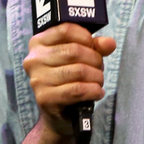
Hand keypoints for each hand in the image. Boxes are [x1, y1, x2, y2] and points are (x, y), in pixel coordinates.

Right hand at [23, 23, 116, 141]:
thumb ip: (95, 47)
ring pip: (79, 71)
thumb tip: (109, 43)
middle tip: (99, 68)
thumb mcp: (81, 58)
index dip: (86, 37)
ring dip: (96, 77)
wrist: (59, 114)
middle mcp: (34, 60)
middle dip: (95, 60)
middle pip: (74, 51)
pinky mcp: (45, 98)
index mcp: (38, 43)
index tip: (94, 47)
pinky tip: (97, 92)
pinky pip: (77, 90)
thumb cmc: (69, 80)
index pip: (65, 29)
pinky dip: (93, 90)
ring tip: (98, 81)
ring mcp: (37, 79)